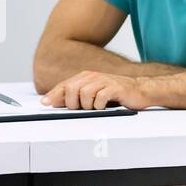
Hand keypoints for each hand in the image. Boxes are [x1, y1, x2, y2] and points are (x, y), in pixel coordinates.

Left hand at [41, 71, 155, 109]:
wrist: (140, 91)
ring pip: (84, 94)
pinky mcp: (115, 87)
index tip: (45, 103)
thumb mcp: (93, 94)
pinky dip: (100, 105)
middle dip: (73, 103)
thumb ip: (75, 96)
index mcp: (85, 77)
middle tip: (81, 108)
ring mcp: (104, 81)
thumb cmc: (116, 94)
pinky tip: (104, 106)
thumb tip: (55, 102)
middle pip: (72, 89)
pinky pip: (100, 99)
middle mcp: (93, 77)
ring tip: (96, 107)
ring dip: (88, 106)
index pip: (64, 85)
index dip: (53, 95)